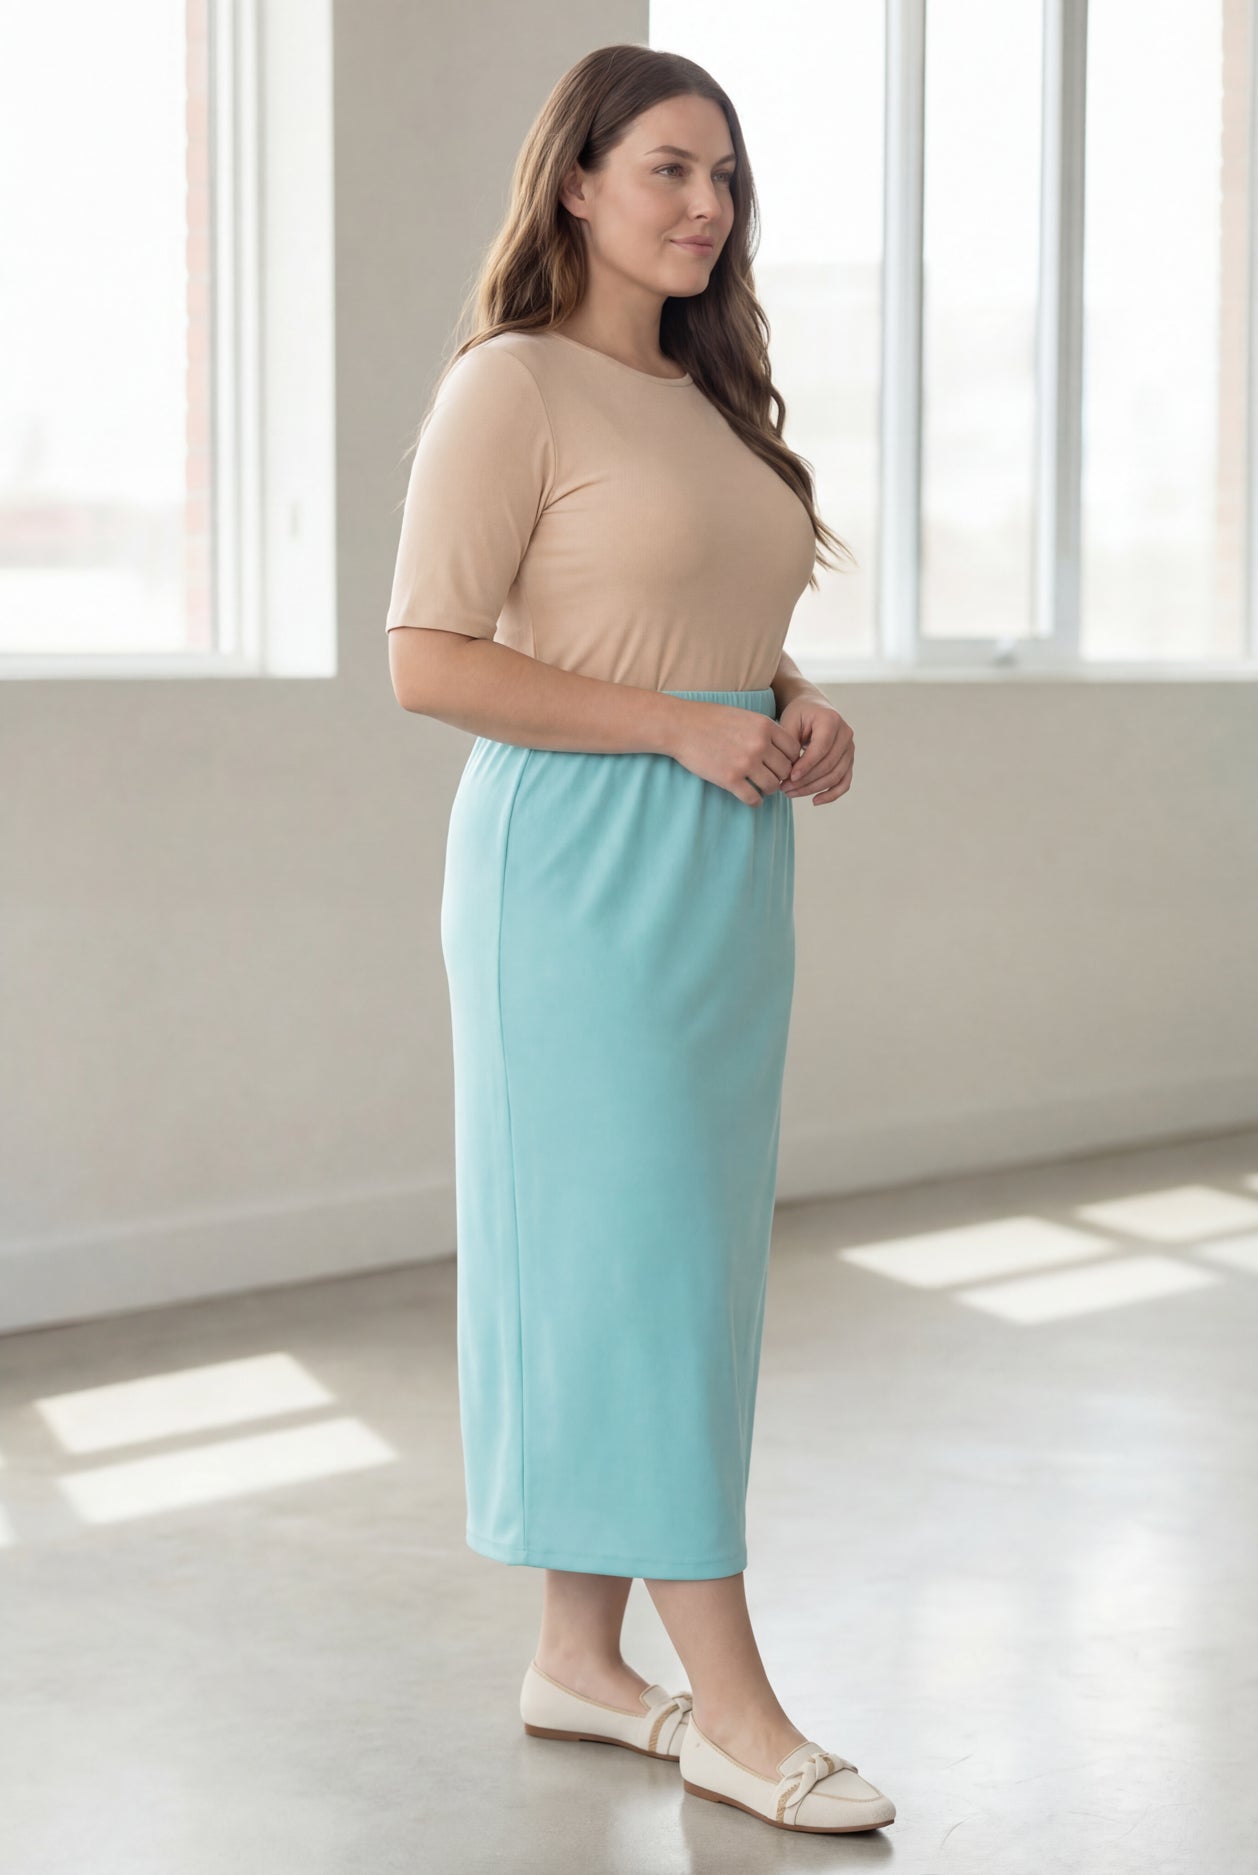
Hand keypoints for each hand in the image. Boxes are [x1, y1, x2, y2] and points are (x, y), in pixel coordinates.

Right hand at [666, 698, 802, 805]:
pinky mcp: (730, 779)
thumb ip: (764, 730)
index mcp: (765, 726)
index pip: (793, 749)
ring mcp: (745, 763)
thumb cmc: (710, 719)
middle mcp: (759, 744)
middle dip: (779, 775)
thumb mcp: (744, 716)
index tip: (780, 763)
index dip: (789, 759)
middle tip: (769, 777)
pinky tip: (751, 798)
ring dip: (768, 790)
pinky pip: (753, 798)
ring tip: (759, 788)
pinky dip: (755, 801)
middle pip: (785, 769)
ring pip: (772, 786)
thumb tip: (780, 748)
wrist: (681, 725)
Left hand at [777, 695, 853, 804]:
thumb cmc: (799, 715)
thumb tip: (788, 773)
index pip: (820, 749)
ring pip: (836, 776)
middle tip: (784, 788)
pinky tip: (815, 801)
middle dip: (806, 780)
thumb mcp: (790, 722)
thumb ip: (789, 744)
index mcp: (831, 720)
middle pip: (829, 765)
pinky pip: (844, 782)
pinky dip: (831, 794)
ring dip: (813, 789)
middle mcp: (845, 734)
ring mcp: (850, 748)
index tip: (788, 778)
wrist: (813, 708)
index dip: (805, 766)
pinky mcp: (849, 761)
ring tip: (791, 793)